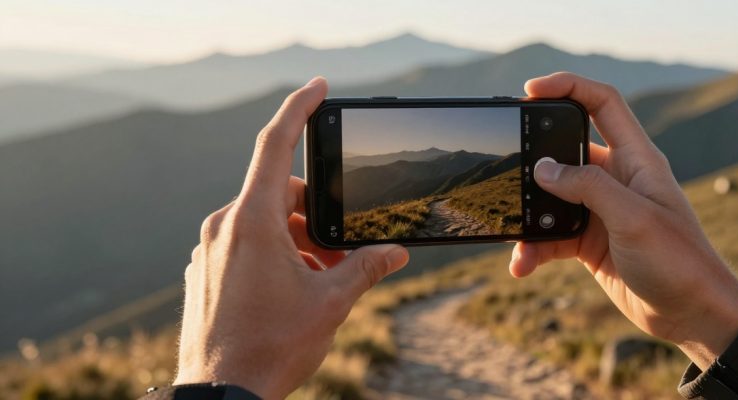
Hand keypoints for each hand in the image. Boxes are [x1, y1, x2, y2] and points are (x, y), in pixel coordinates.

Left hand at [173, 77, 409, 398]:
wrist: (221, 394)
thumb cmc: (271, 347)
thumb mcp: (331, 302)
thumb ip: (367, 267)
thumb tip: (396, 252)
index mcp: (252, 221)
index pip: (274, 145)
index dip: (298, 109)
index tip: (318, 88)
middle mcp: (224, 227)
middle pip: (280, 194)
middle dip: (319, 213)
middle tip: (346, 249)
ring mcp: (210, 249)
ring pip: (264, 223)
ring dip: (300, 239)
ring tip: (325, 278)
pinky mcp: (206, 270)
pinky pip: (246, 244)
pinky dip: (276, 254)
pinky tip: (296, 289)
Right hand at [510, 72, 737, 368]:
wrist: (693, 316)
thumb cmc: (679, 262)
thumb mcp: (633, 218)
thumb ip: (588, 186)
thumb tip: (543, 168)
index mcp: (636, 159)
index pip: (603, 103)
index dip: (568, 87)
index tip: (530, 91)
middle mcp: (617, 178)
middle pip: (566, 148)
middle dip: (534, 156)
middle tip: (506, 163)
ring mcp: (602, 210)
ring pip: (552, 197)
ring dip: (530, 214)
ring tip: (514, 234)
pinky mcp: (590, 241)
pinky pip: (551, 235)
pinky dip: (534, 248)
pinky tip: (522, 264)